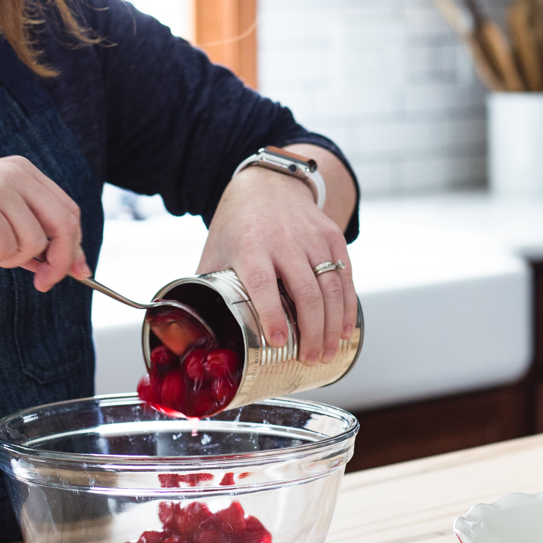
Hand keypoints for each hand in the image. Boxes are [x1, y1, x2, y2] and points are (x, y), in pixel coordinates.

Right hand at [0, 156, 90, 355]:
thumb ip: (32, 237)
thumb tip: (71, 265)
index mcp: (22, 170)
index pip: (68, 210)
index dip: (74, 246)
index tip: (76, 272)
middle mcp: (14, 173)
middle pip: (64, 224)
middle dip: (60, 261)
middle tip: (43, 283)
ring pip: (34, 243)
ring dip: (11, 259)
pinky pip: (7, 250)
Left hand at [198, 147, 356, 364]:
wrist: (268, 184)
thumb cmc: (238, 225)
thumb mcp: (216, 250)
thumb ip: (208, 287)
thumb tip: (194, 327)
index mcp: (250, 245)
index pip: (263, 283)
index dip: (272, 313)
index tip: (279, 340)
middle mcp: (284, 240)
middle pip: (305, 291)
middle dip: (311, 331)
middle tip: (310, 359)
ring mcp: (312, 238)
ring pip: (330, 287)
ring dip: (333, 325)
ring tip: (327, 352)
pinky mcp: (332, 236)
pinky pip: (345, 276)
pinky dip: (348, 306)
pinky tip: (345, 329)